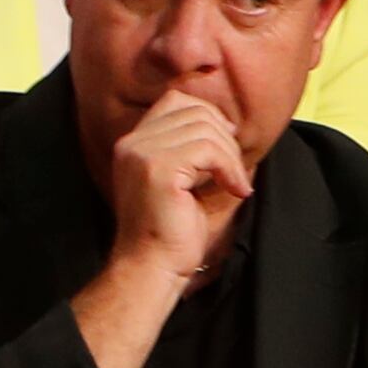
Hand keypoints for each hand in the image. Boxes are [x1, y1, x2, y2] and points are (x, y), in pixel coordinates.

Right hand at [101, 89, 254, 288]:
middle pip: (195, 111)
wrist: (152, 266)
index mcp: (132, 144)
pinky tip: (235, 190)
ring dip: (231, 157)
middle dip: (225, 138)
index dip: (208, 115)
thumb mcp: (179, 179)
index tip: (225, 146)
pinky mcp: (160, 170)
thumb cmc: (170, 231)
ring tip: (235, 184)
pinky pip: (209, 150)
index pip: (175, 101)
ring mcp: (143, 154)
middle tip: (234, 171)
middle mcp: (132, 143)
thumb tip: (226, 123)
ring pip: (206, 129)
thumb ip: (189, 148)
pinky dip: (230, 168)